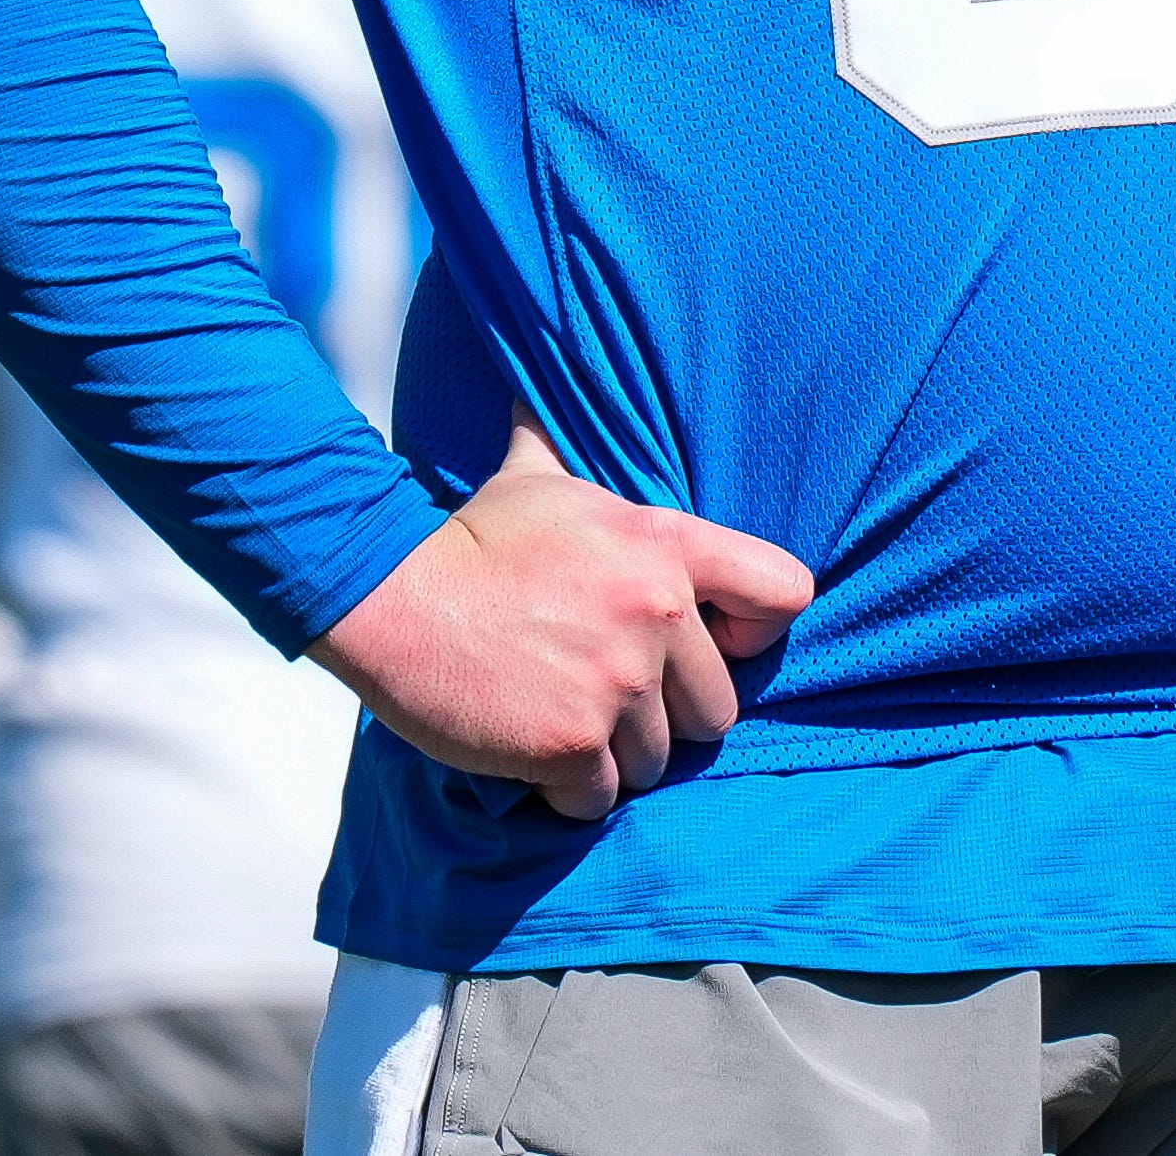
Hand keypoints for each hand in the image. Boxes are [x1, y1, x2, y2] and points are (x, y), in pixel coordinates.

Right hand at [311, 420, 814, 820]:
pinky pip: (601, 800)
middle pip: (717, 710)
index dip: (754, 632)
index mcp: (667, 546)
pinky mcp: (570, 742)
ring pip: (656, 762)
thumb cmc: (468, 536)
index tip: (710, 644)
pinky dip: (570, 792)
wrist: (389, 594)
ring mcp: (617, 682)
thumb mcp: (538, 474)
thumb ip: (571, 445)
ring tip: (561, 717)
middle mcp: (657, 614)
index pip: (785, 593)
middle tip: (606, 695)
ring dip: (614, 756)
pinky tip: (534, 756)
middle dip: (666, 715)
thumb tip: (547, 375)